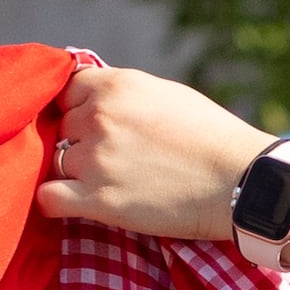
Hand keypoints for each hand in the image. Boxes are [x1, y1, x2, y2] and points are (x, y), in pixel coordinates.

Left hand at [34, 62, 268, 239]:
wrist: (240, 181)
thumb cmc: (211, 136)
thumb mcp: (165, 94)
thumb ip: (122, 94)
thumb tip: (92, 98)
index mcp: (116, 86)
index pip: (66, 90)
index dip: (76, 107)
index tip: (91, 123)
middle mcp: (100, 117)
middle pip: (61, 127)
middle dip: (79, 141)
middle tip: (111, 158)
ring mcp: (96, 159)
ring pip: (55, 161)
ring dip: (73, 172)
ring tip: (106, 182)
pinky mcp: (98, 200)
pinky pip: (48, 198)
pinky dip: (53, 201)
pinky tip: (71, 203)